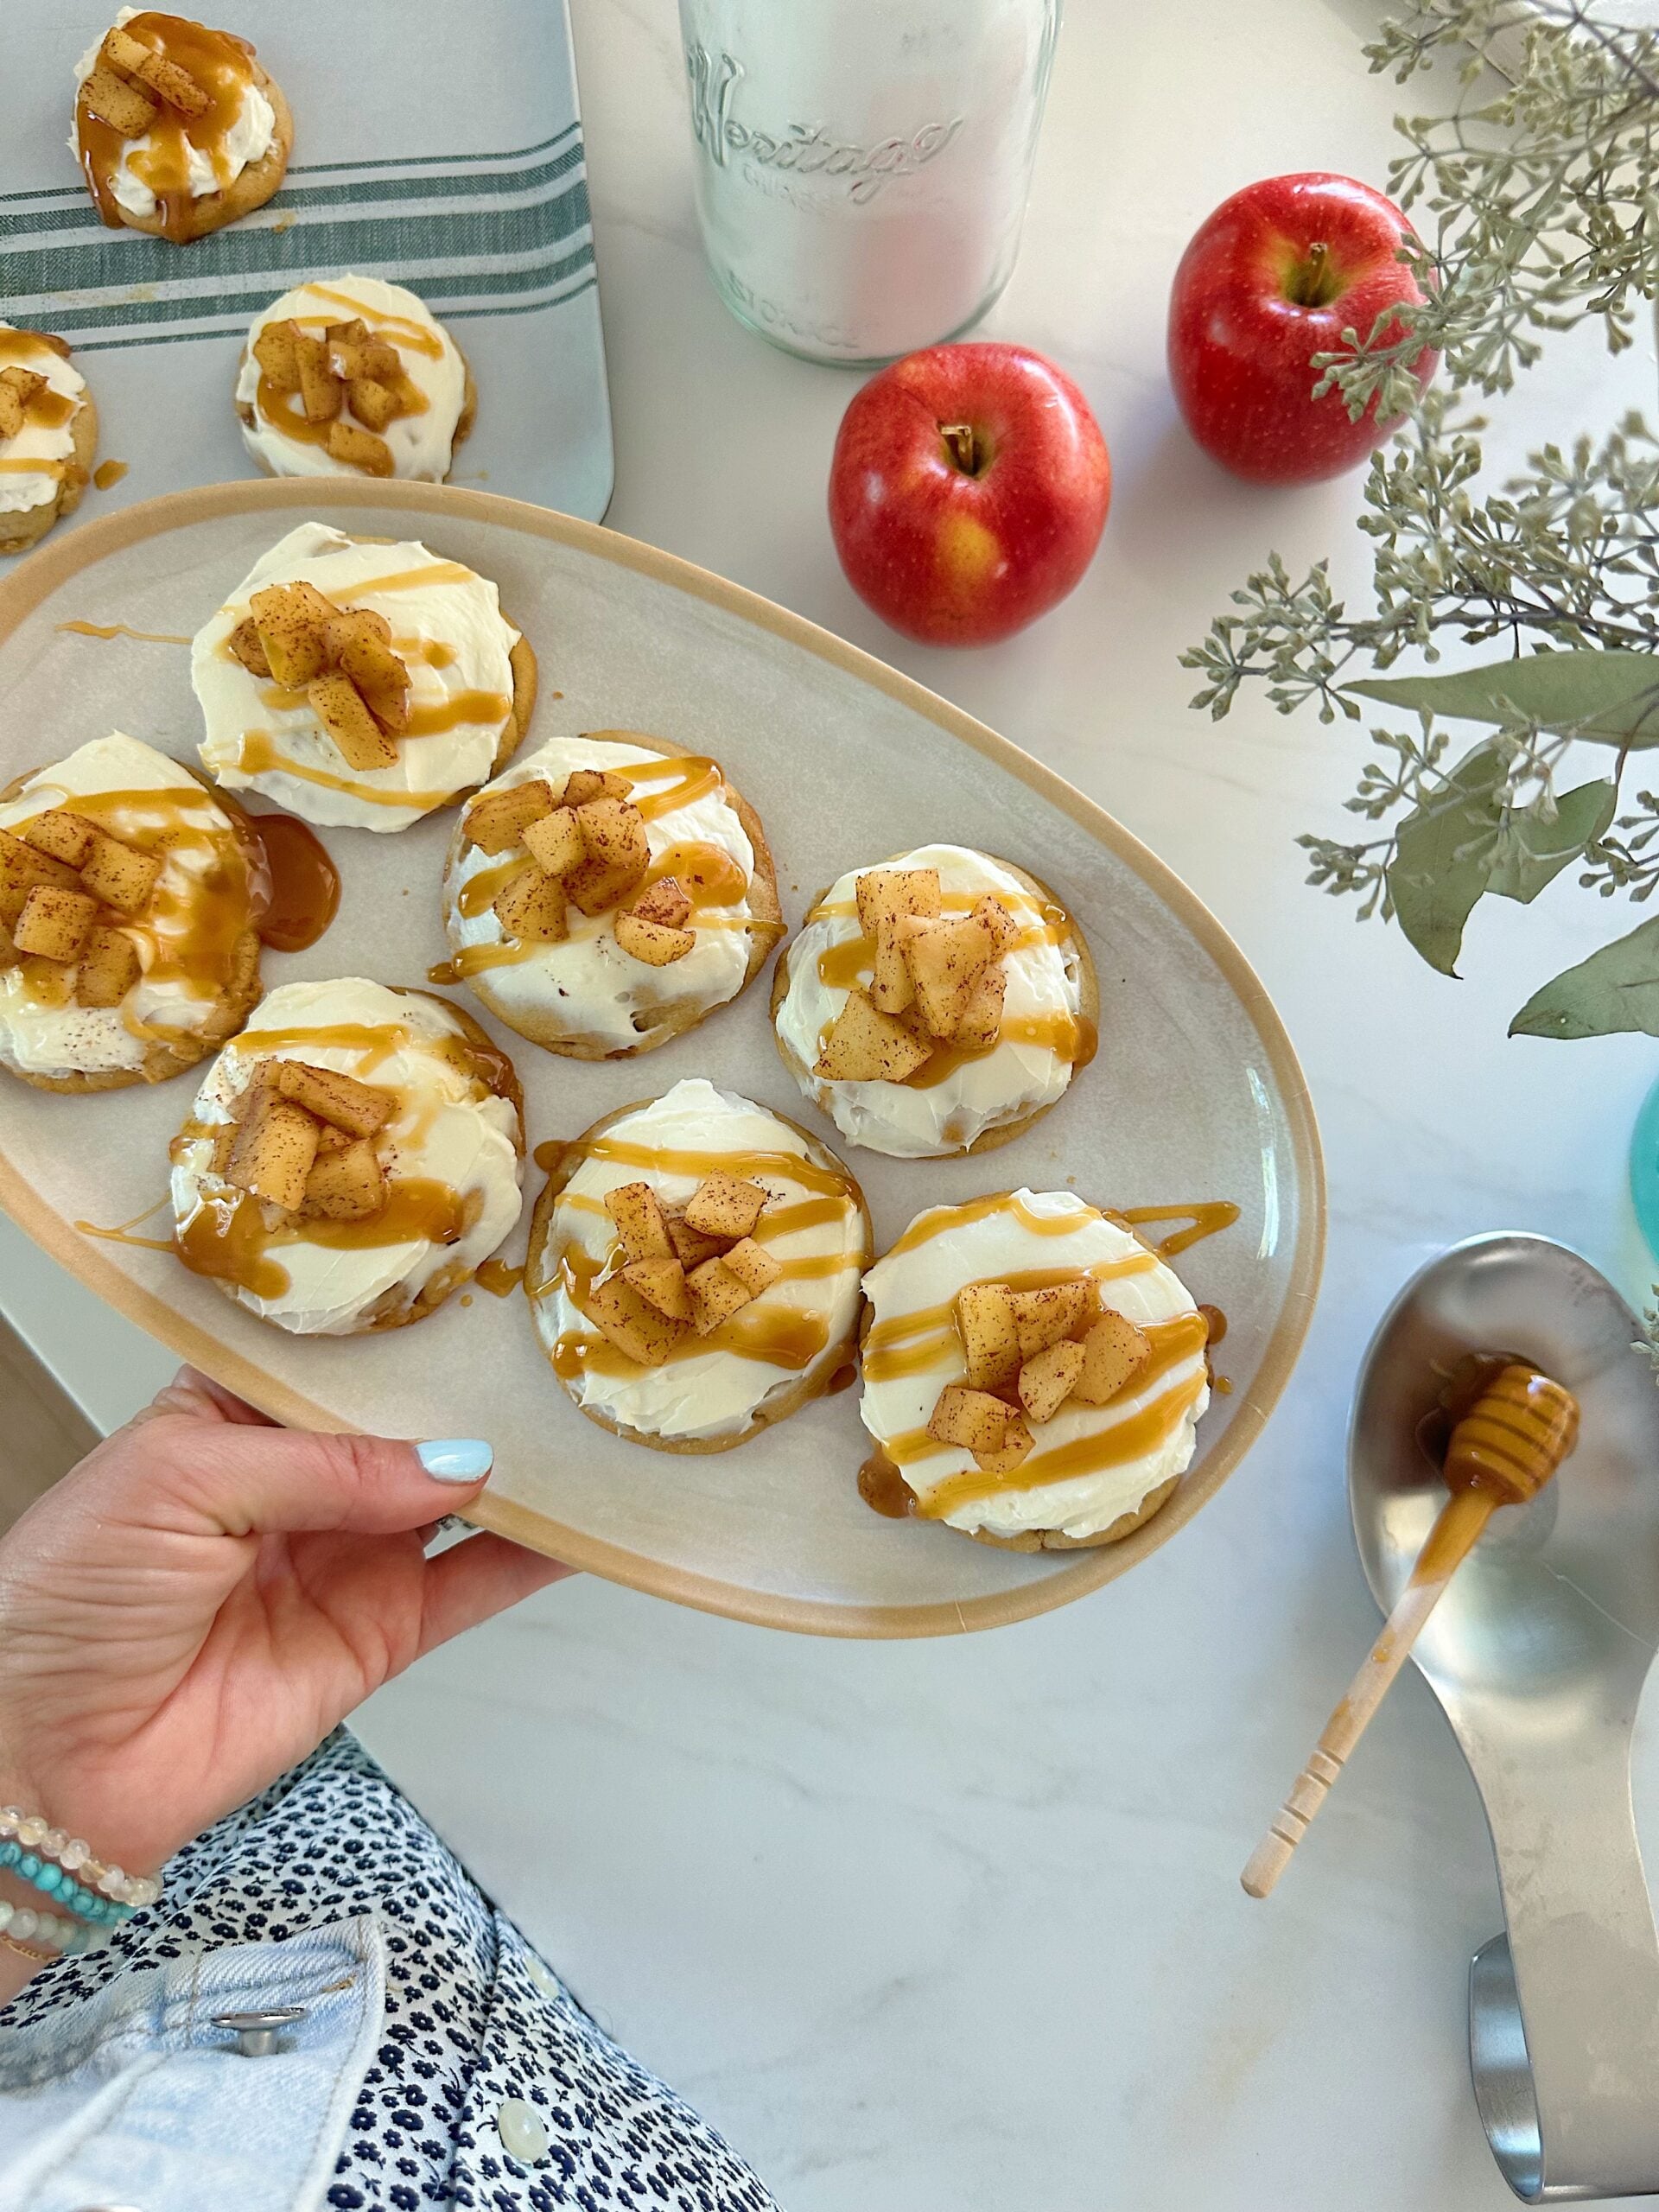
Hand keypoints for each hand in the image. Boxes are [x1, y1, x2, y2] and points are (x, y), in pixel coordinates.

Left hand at [0, 1368, 568, 1968]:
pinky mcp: (377, 1636)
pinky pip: (470, 1588)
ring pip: (455, 1499)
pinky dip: (533, 1560)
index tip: (483, 1278)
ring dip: (521, 1468)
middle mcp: (297, 1476)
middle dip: (477, 1388)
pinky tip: (587, 1524)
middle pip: (409, 1420)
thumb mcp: (177, 1483)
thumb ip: (323, 1467)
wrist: (43, 1767)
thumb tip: (457, 1466)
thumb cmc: (66, 1601)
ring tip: (594, 1421)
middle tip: (561, 1344)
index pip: (333, 1352)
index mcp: (231, 1413)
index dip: (401, 1319)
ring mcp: (344, 1555)